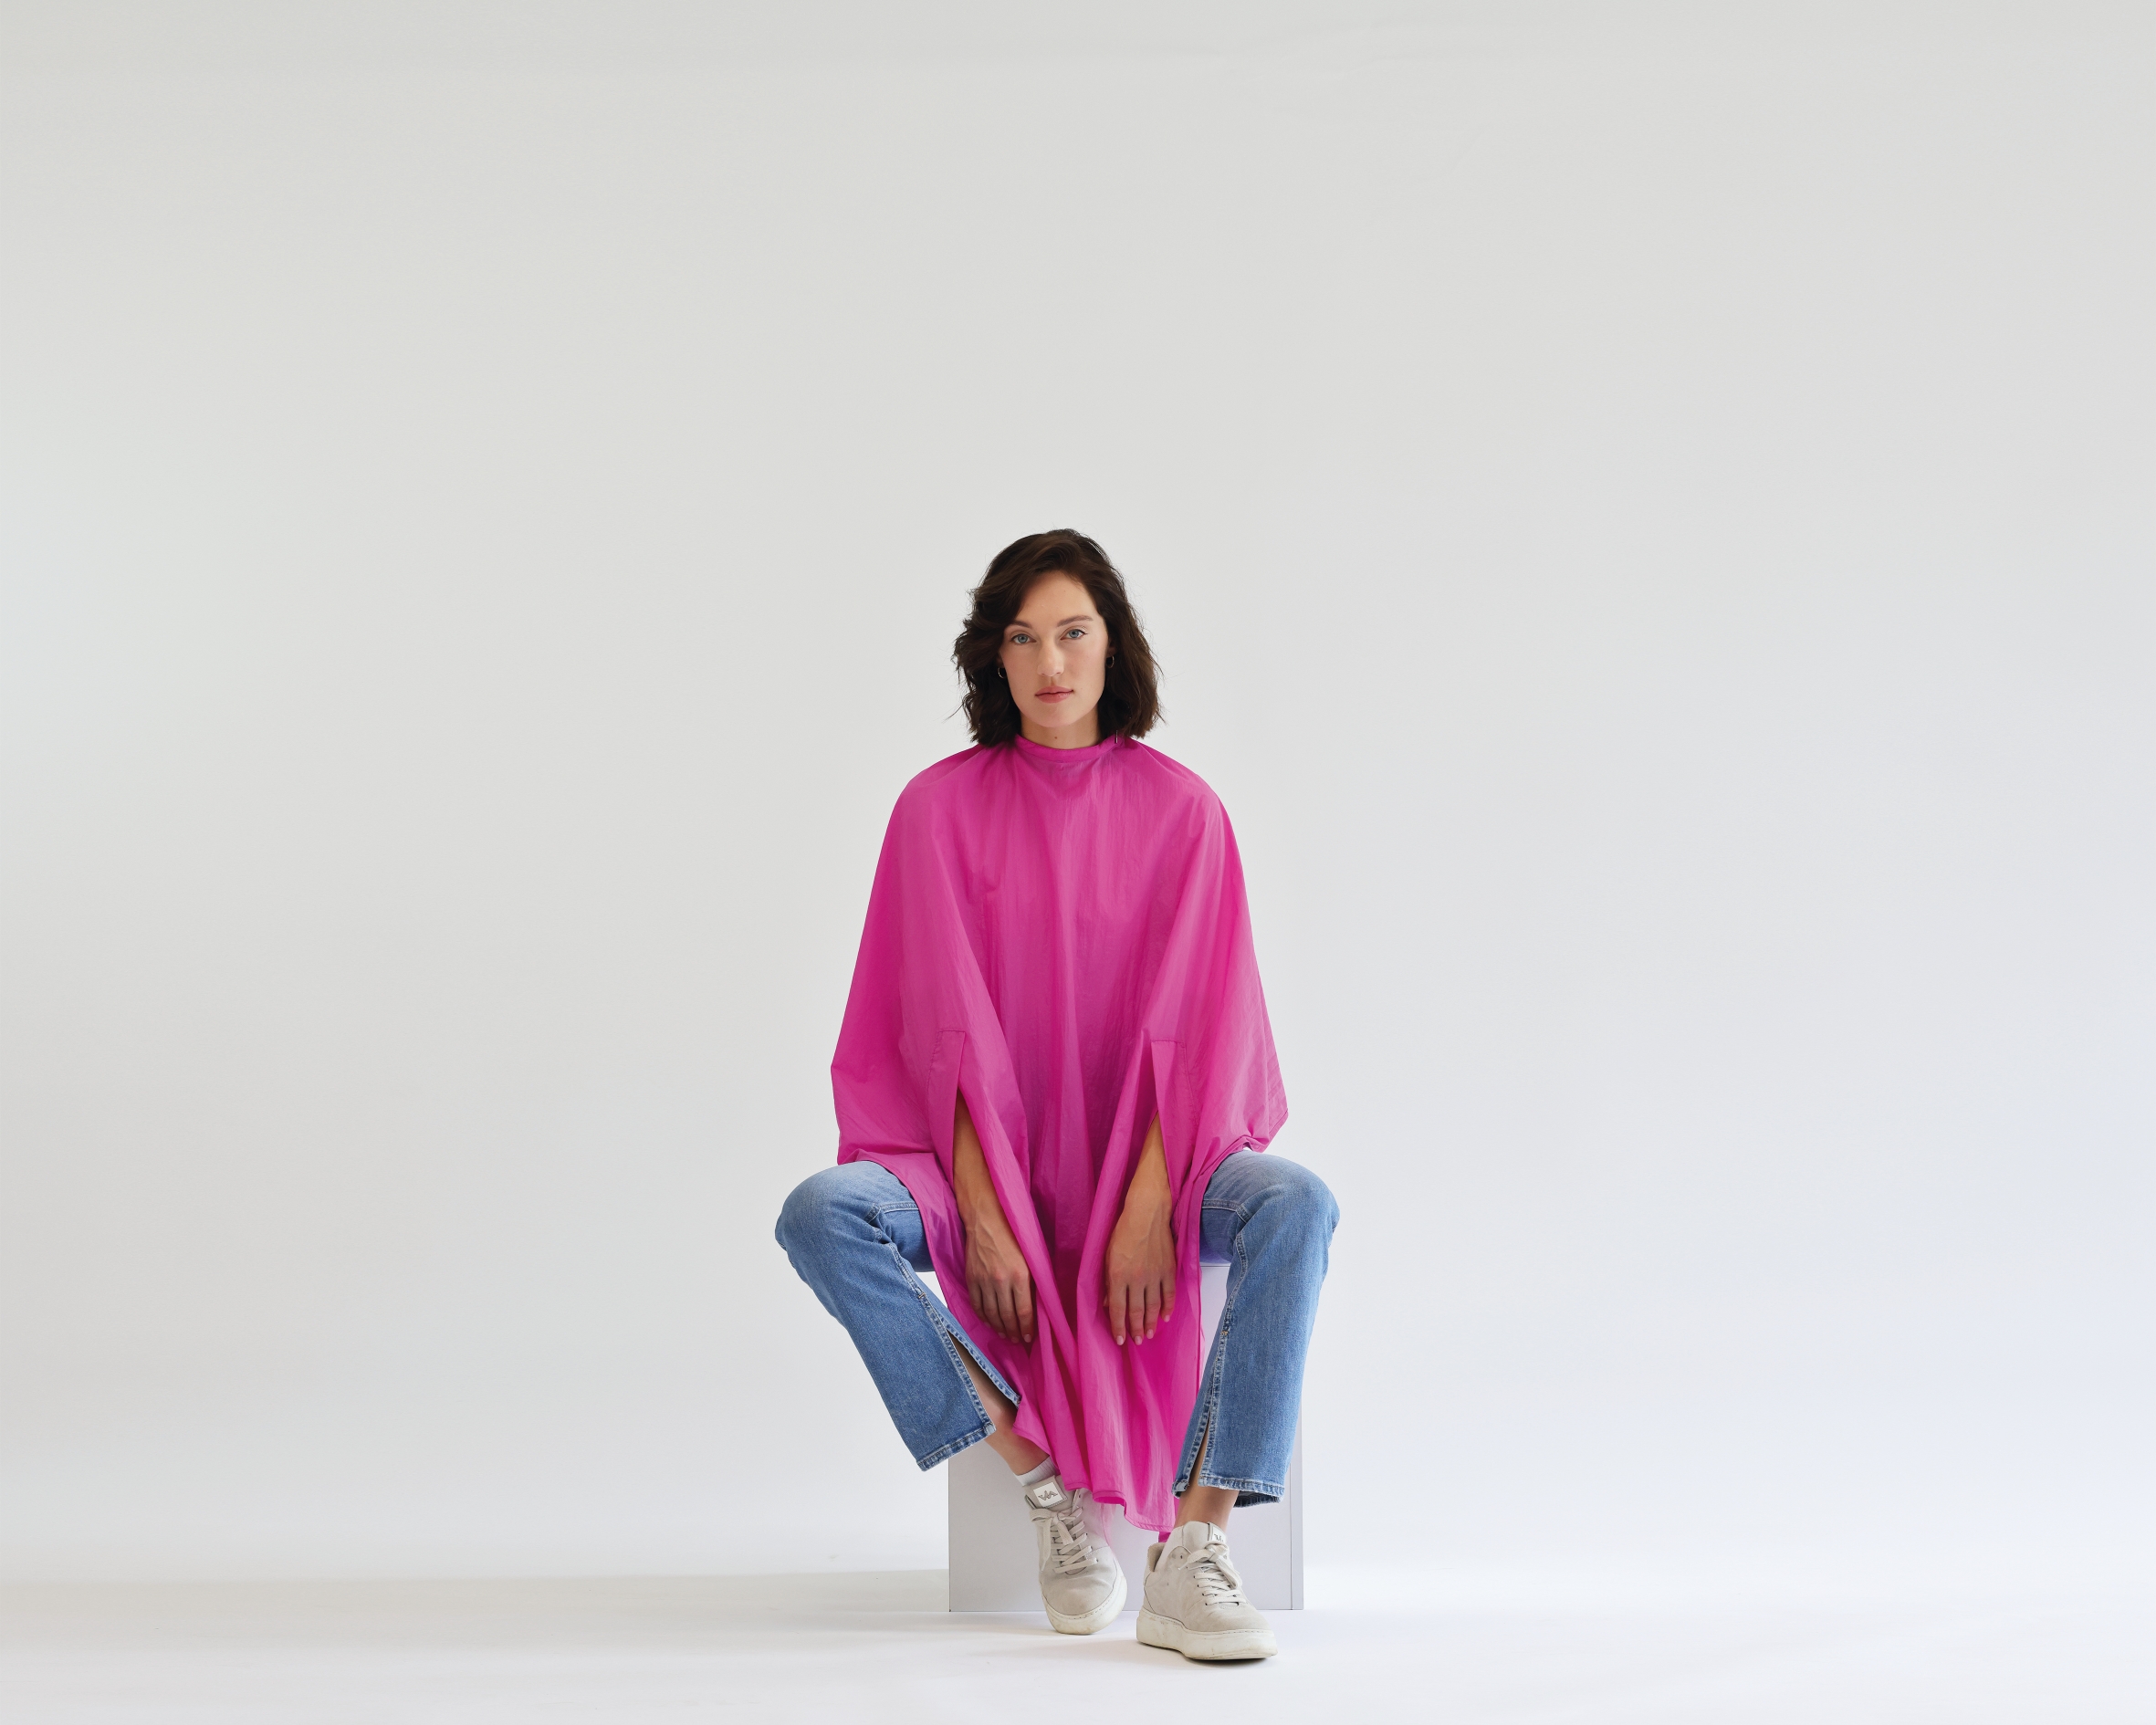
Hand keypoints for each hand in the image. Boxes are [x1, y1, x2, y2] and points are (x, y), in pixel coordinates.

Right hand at [964, 1209, 1035, 1347]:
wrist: (986, 1219)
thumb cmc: (1013, 1234)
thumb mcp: (1031, 1256)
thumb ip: (1033, 1280)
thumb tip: (1036, 1304)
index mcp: (1020, 1275)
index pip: (1024, 1311)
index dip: (1026, 1328)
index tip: (1028, 1338)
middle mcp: (1001, 1280)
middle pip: (1007, 1316)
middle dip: (1012, 1331)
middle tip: (1016, 1340)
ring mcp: (983, 1280)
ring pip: (990, 1313)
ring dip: (998, 1327)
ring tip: (1004, 1334)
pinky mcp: (971, 1278)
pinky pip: (976, 1304)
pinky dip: (982, 1316)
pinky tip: (989, 1321)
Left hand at [1103, 1120, 1175, 1344]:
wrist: (1148, 1211)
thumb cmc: (1123, 1230)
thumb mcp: (1107, 1255)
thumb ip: (1107, 1281)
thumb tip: (1107, 1302)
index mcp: (1118, 1276)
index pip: (1118, 1309)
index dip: (1118, 1327)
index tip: (1120, 1340)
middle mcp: (1137, 1279)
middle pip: (1136, 1311)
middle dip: (1135, 1329)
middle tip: (1137, 1341)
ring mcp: (1155, 1276)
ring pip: (1153, 1307)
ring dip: (1150, 1323)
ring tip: (1149, 1334)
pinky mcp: (1169, 1270)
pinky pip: (1169, 1294)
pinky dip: (1168, 1307)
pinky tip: (1165, 1317)